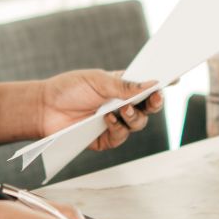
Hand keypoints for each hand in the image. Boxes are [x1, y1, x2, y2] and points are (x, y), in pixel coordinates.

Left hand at [39, 70, 163, 151]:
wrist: (44, 108)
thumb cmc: (68, 89)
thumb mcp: (97, 81)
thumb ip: (124, 85)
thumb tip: (151, 83)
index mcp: (122, 86)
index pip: (147, 85)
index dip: (161, 84)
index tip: (174, 79)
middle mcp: (122, 105)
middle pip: (148, 107)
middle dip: (154, 103)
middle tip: (154, 98)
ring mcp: (115, 123)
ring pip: (138, 123)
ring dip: (134, 116)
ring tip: (121, 109)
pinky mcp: (106, 139)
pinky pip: (121, 136)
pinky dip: (118, 128)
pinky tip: (108, 120)